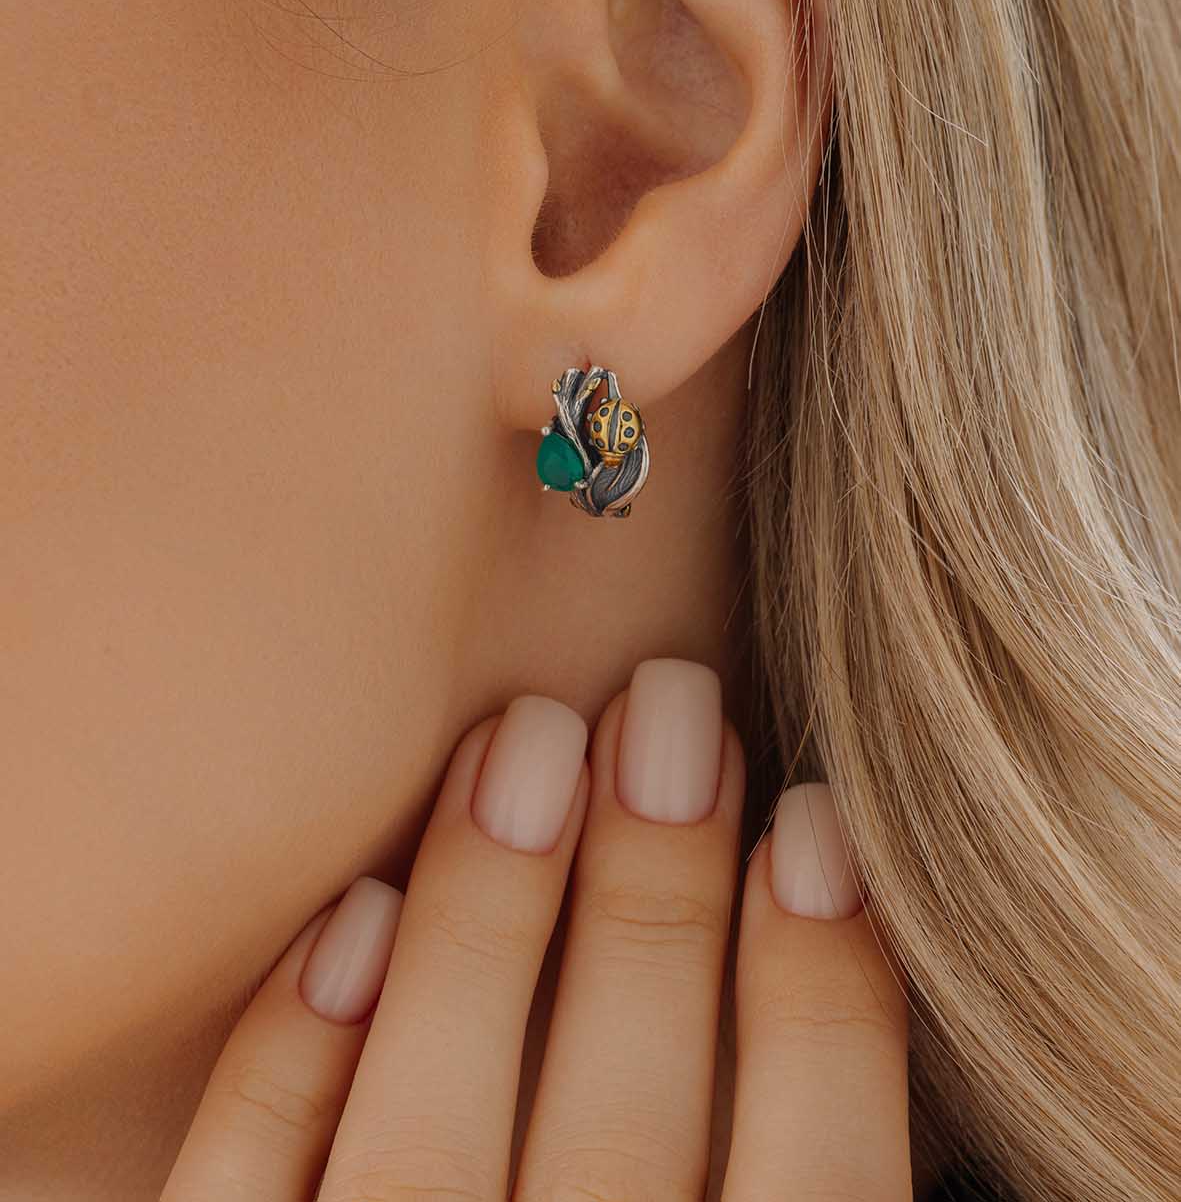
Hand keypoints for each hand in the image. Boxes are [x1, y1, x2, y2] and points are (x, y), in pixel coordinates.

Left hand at [161, 657, 910, 1199]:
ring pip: (421, 1145)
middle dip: (657, 898)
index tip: (818, 814)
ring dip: (480, 928)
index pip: (809, 1193)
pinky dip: (284, 1071)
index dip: (823, 994)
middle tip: (671, 704)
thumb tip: (826, 968)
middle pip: (621, 1130)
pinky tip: (341, 916)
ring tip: (525, 739)